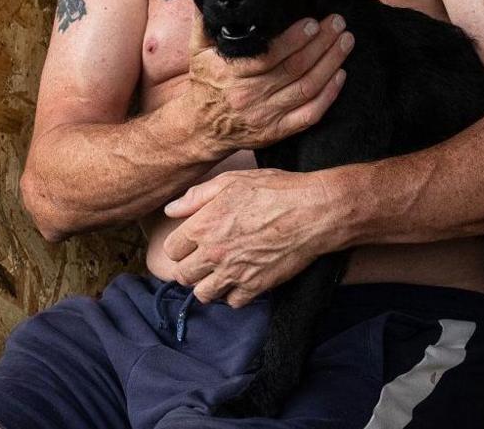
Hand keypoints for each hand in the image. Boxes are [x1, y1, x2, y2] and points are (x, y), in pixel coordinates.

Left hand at [161, 168, 345, 306]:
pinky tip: (241, 279)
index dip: (180, 246)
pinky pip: (233, 302)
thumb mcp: (232, 181)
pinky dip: (235, 294)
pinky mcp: (255, 287)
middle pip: (183, 276)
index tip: (191, 242)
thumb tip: (171, 210)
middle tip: (203, 259)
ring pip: (204, 294)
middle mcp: (213, 253)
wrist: (312, 212)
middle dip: (190, 268)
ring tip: (219, 272)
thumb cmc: (274, 191)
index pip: (171, 250)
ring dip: (208, 285)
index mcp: (202, 226)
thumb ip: (197, 197)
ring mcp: (233, 273)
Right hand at [182, 14, 352, 154]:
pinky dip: (328, 96)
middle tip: (338, 24)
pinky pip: (309, 115)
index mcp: (231, 74)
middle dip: (322, 44)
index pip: (268, 56)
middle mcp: (250, 95)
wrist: (200, 129)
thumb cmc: (205, 84)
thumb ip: (205, 24)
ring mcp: (266, 116)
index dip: (294, 39)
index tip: (313, 22)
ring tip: (345, 42)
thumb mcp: (197, 52)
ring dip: (331, 64)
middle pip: (294, 68)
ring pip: (307, 88)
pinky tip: (341, 75)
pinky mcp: (278, 131)